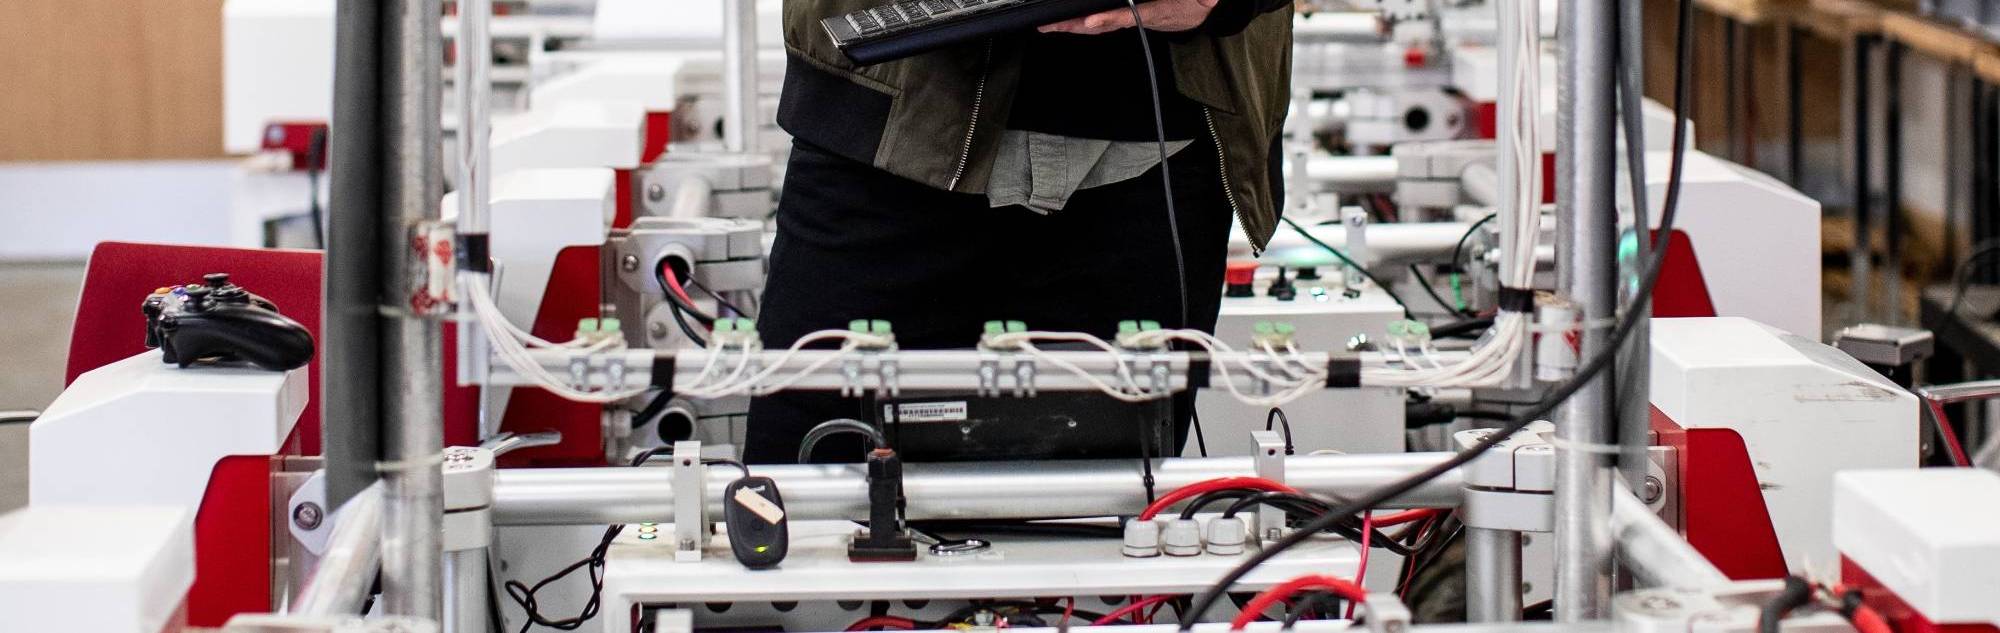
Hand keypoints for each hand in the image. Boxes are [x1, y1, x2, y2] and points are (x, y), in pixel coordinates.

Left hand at [1037, 0, 1218, 34]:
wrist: (1203, 9)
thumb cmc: (1198, 3)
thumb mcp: (1206, 0)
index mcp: (1155, 11)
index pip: (1129, 16)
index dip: (1110, 20)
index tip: (1091, 21)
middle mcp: (1138, 17)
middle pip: (1103, 24)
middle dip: (1075, 26)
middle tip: (1049, 26)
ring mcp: (1130, 17)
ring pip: (1098, 24)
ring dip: (1072, 26)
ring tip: (1047, 26)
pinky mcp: (1127, 14)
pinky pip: (1103, 19)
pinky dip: (1083, 22)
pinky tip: (1066, 22)